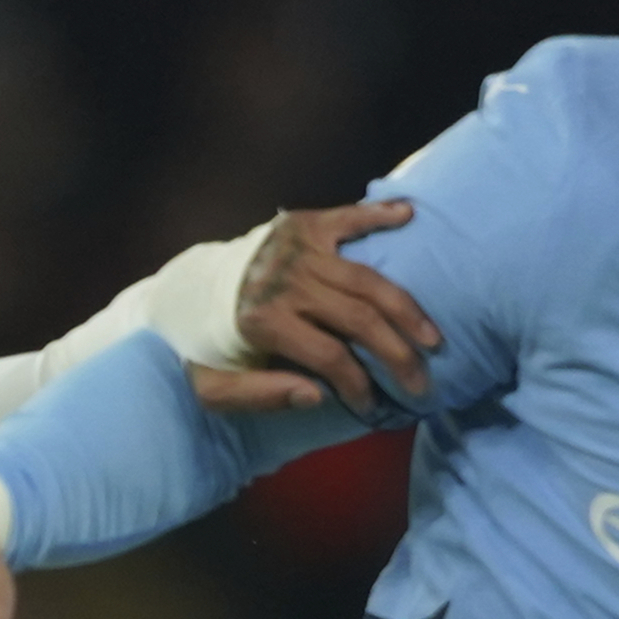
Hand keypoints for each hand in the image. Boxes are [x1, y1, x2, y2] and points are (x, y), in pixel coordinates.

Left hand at [219, 197, 439, 414]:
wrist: (185, 290)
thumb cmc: (206, 345)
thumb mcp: (214, 388)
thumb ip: (260, 396)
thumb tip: (317, 397)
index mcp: (263, 322)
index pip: (330, 357)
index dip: (357, 386)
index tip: (371, 405)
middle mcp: (286, 282)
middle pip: (359, 320)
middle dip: (397, 356)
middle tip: (421, 383)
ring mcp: (298, 249)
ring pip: (368, 280)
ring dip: (406, 309)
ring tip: (432, 338)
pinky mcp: (303, 225)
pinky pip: (349, 216)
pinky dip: (380, 213)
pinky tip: (409, 214)